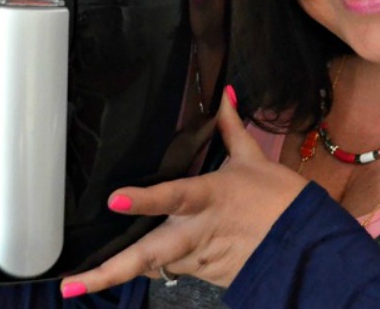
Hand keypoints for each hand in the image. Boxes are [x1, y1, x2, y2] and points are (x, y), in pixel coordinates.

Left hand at [59, 86, 309, 297]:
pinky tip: (156, 257)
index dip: (143, 200)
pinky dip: (165, 263)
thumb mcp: (254, 161)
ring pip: (156, 264)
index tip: (114, 199)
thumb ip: (230, 129)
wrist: (308, 247)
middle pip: (148, 256)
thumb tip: (225, 94)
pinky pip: (176, 270)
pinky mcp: (207, 278)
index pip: (172, 197)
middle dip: (108, 273)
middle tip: (71, 285)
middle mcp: (197, 233)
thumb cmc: (282, 201)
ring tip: (83, 279)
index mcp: (208, 198)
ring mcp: (200, 261)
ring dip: (130, 267)